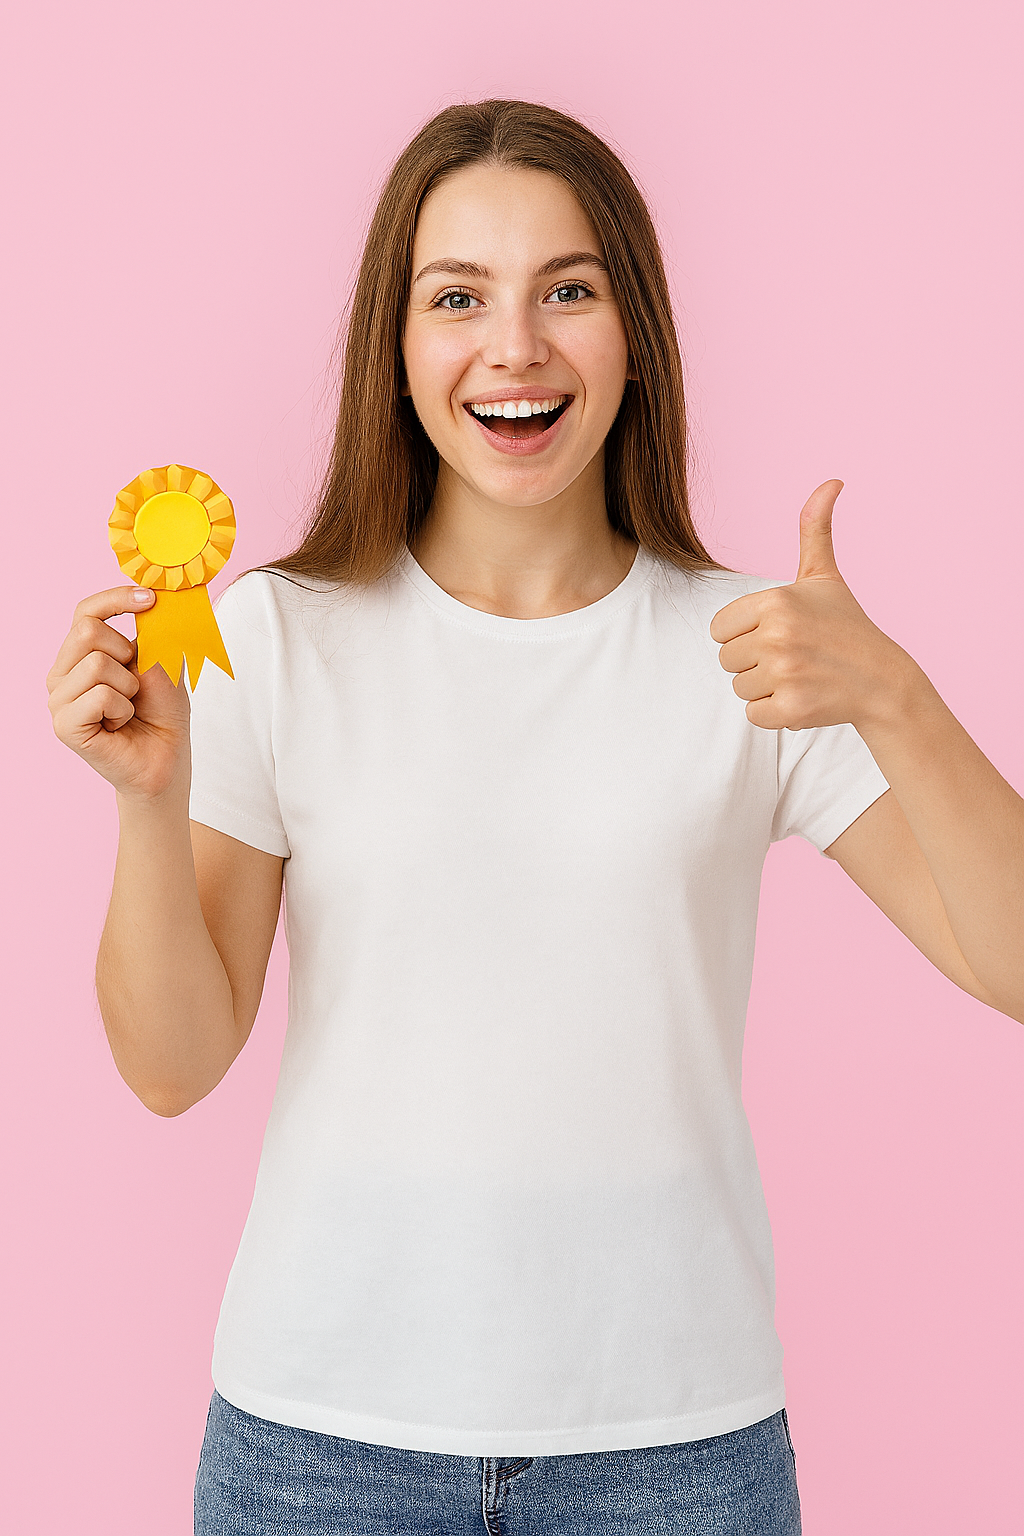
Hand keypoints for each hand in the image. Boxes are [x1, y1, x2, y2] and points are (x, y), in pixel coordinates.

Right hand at [47, 586, 191, 800]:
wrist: (165, 760)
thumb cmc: (161, 713)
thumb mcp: (162, 662)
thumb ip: (152, 630)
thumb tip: (155, 597)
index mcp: (80, 654)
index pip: (85, 611)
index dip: (116, 598)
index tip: (150, 599)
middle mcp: (62, 674)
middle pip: (87, 630)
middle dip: (127, 654)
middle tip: (136, 685)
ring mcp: (59, 700)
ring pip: (97, 664)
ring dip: (129, 688)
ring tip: (128, 709)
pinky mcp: (64, 724)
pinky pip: (99, 695)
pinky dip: (123, 709)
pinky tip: (120, 725)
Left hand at [709, 480, 913, 731]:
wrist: (882, 680)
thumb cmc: (846, 626)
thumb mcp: (824, 576)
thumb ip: (815, 529)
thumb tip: (832, 481)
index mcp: (774, 601)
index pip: (719, 629)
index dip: (744, 633)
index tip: (778, 632)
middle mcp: (776, 636)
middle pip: (726, 660)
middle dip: (754, 662)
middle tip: (794, 656)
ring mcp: (784, 674)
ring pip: (739, 688)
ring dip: (765, 688)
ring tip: (800, 675)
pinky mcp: (791, 708)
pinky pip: (754, 715)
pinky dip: (774, 712)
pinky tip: (804, 697)